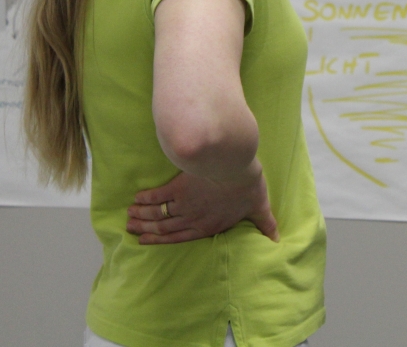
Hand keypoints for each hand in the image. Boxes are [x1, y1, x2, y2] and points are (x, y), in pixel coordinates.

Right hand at [126, 164, 278, 244]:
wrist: (235, 166)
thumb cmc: (248, 186)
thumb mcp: (260, 207)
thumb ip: (266, 224)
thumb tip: (278, 239)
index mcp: (208, 226)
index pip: (179, 237)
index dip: (161, 241)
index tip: (145, 241)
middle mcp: (192, 218)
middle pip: (163, 228)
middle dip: (146, 230)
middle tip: (130, 229)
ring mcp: (184, 203)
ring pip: (158, 214)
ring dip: (142, 216)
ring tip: (129, 216)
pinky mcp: (179, 186)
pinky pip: (158, 196)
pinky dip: (146, 199)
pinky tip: (136, 199)